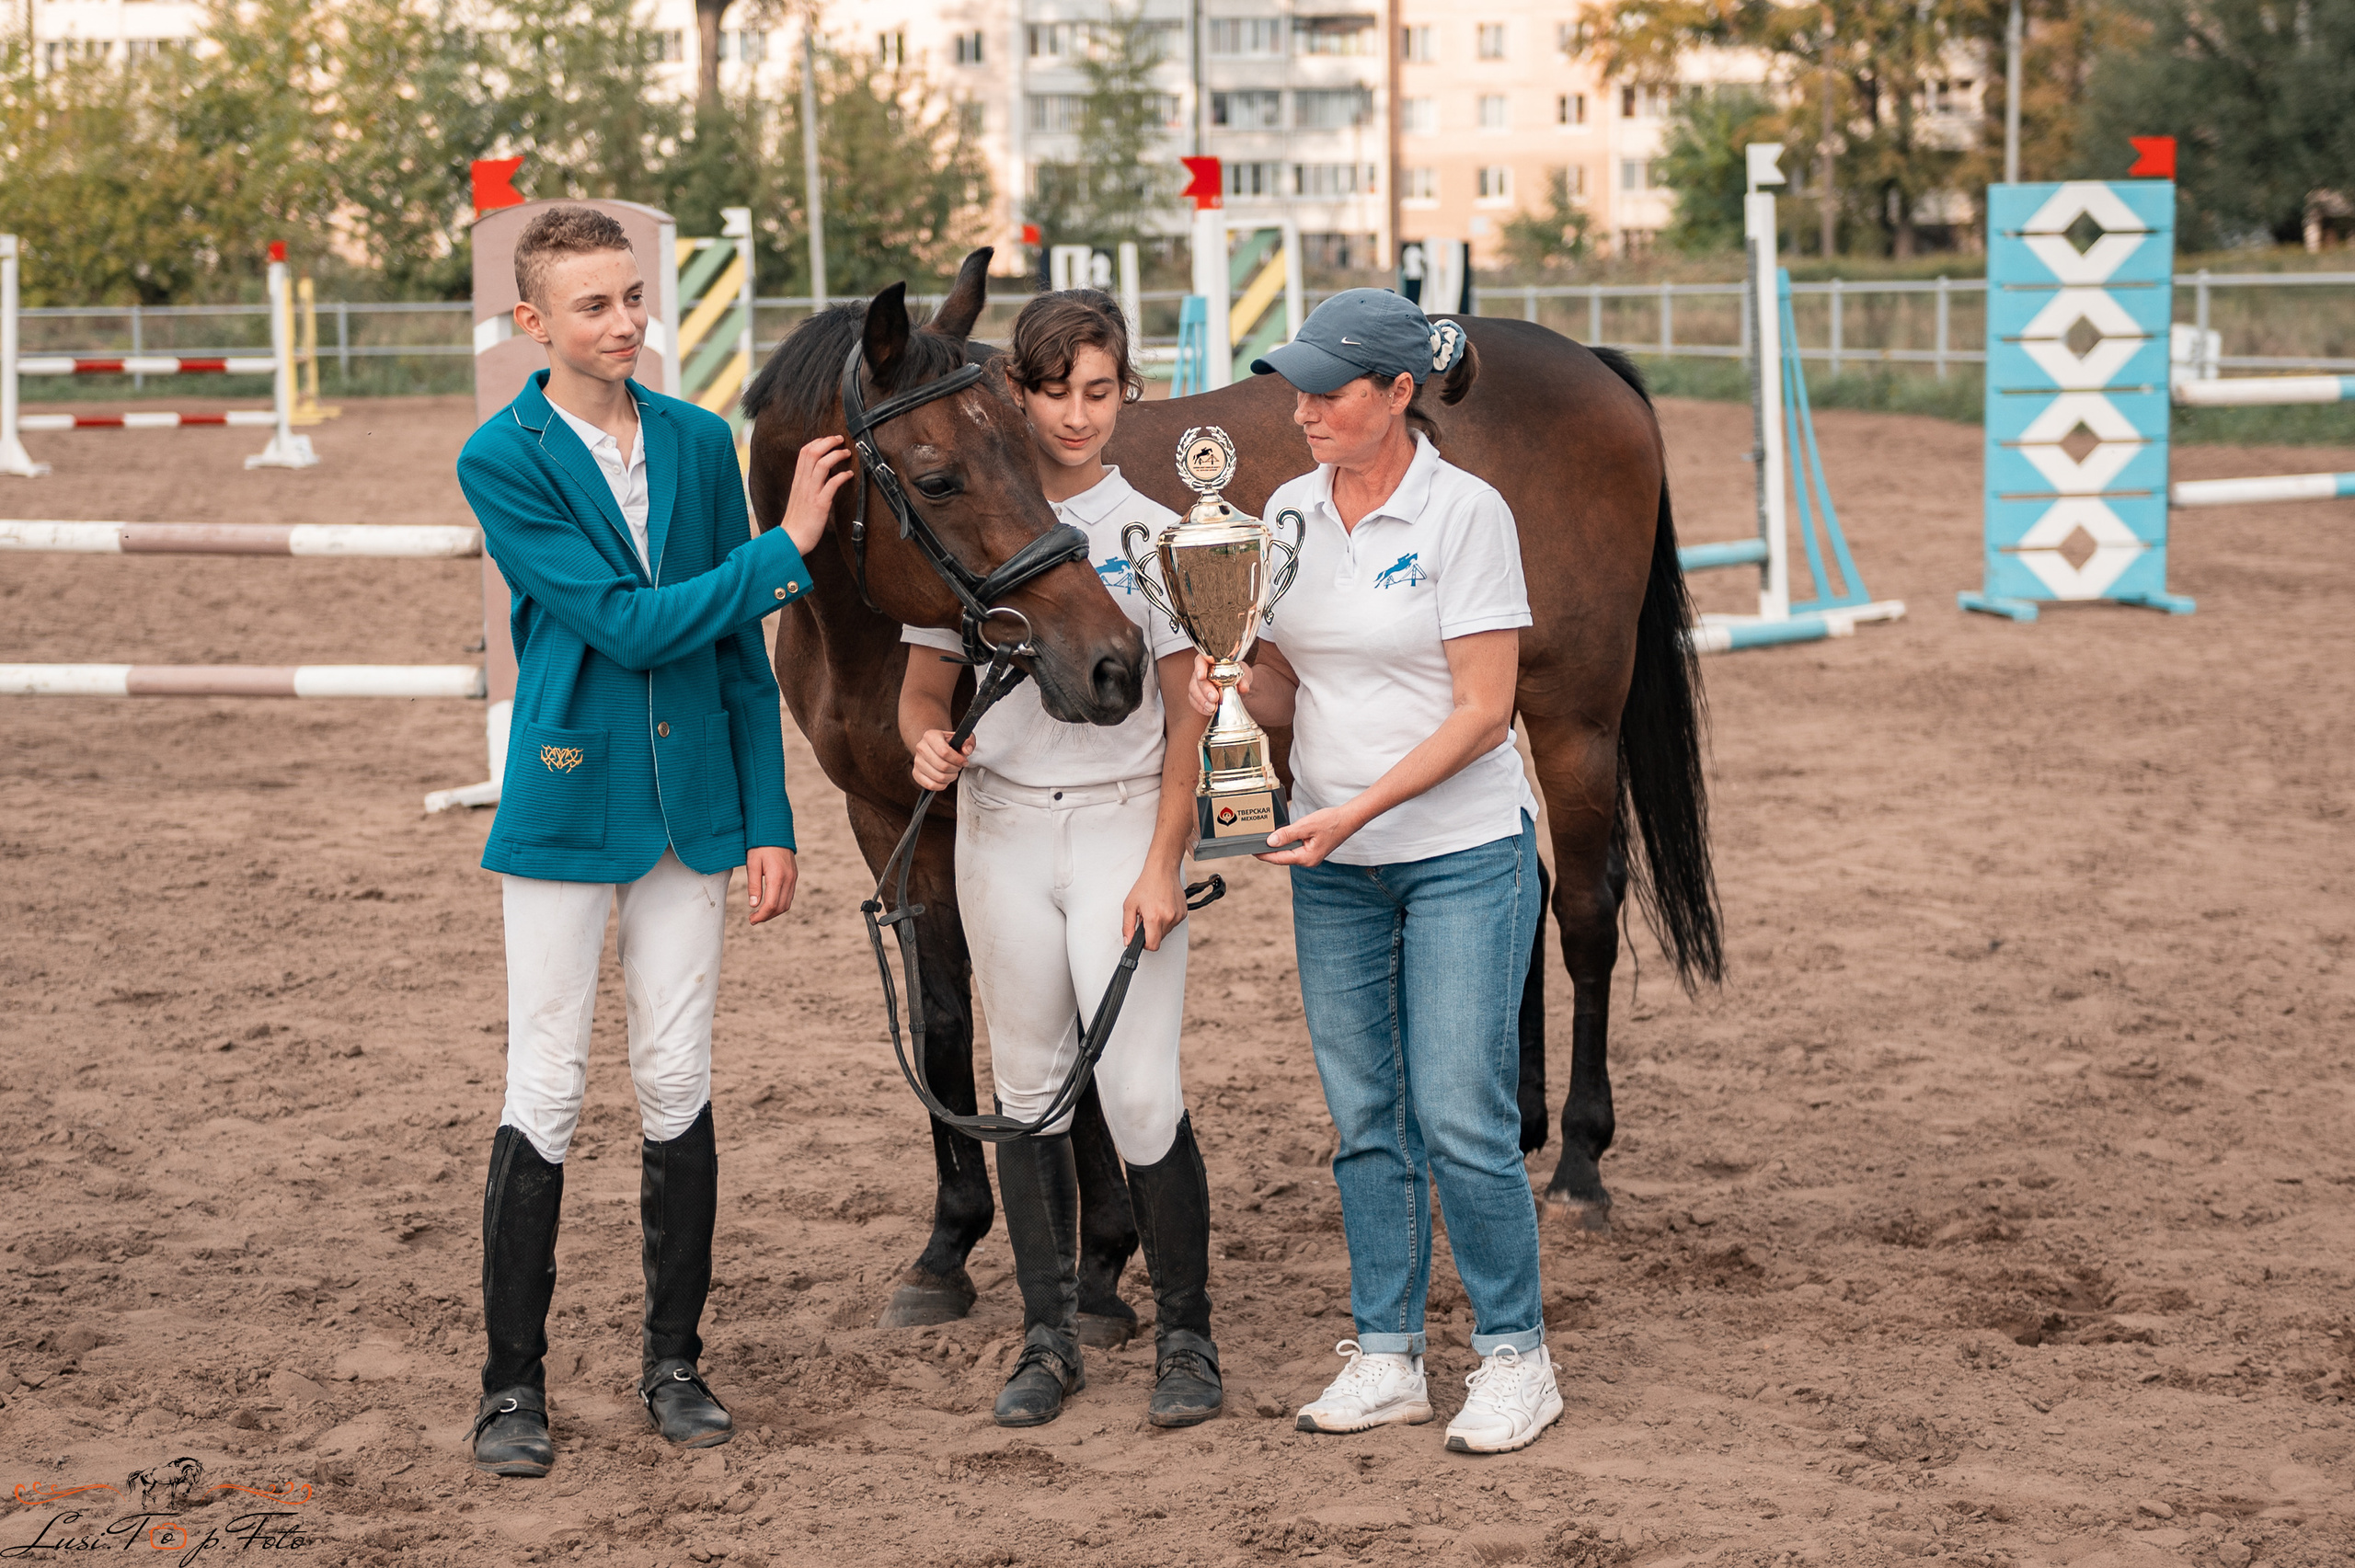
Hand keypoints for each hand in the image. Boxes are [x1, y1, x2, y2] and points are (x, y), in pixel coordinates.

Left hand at [745, 846, 796, 923]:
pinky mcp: (794, 875)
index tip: (751, 920)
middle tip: (753, 919)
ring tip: (760, 913)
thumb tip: (753, 905)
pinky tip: (769, 902)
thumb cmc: (760, 845)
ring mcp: (793, 877)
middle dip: (767, 916)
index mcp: (777, 877)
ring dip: (774, 911)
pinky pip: (789, 895)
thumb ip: (753, 886)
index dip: (761, 916)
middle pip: (781, 907)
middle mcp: (789, 879)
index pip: (771, 905)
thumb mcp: (752, 864)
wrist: (775, 830)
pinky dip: (780, 903)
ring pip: (787, 903)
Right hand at [781, 435, 852, 555]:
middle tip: (841, 439)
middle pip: (813, 453)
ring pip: (822, 464)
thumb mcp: (799, 497)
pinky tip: (849, 475)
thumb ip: (807, 484)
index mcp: (797, 480)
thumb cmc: (798, 520)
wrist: (792, 539)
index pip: (804, 452)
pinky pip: (832, 484)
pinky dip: (842, 476)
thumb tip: (820, 474)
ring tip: (847, 453)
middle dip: (828, 442)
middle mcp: (803, 483)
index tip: (829, 440)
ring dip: (837, 455)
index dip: (818, 441)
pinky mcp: (819, 504)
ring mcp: (811, 492)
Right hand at [909, 728, 974, 791]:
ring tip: (953, 772)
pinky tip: (946, 779)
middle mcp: (921, 747)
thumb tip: (966, 750)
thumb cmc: (950, 743)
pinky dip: (942, 785)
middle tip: (958, 767)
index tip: (964, 761)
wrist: (936, 747)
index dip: (957, 760)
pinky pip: (930, 785)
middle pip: (942, 766)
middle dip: (955, 769)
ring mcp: (917, 761)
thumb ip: (968, 742)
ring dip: (950, 777)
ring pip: (938, 777)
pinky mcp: (916, 773)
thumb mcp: (961, 738)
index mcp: (930, 736)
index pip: (944, 752)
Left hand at [1122, 863, 1187, 951]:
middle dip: (1151, 932)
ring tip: (1154, 910)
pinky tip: (1163, 908)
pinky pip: (1173, 924)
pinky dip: (1167, 919)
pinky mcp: (1184, 913)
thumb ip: (1127, 926)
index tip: (1142, 938)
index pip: (1153, 946)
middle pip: (1159, 939)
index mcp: (1154, 918)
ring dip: (1159, 926)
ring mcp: (1178, 916)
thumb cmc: (1147, 884)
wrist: (1162, 871)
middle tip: (1146, 917)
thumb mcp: (1130, 905)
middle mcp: (1168, 918)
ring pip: (1166, 932)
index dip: (1145, 945)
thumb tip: (1128, 941)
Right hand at [1187, 653, 1245, 718]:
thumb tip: (1243, 687)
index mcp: (1210, 660)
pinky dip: (1200, 707)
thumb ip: (1244, 679)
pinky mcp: (1196, 694)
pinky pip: (1193, 700)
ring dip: (1202, 701)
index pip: (1201, 660)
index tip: (1202, 676)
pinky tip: (1209, 711)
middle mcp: (1201, 670)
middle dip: (1205, 690)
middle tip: (1214, 698)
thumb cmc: (1237, 673)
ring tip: (1212, 708)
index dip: (1199, 668)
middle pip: (1197, 679)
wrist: (1235, 682)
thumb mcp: (1244, 673)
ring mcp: (1197, 682)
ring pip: (1193, 690)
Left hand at [1255, 806, 1356, 867]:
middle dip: (1269, 852)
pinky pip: (1295, 849)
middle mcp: (1308, 861)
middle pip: (1283, 858)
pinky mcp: (1313, 851)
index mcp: (1306, 858)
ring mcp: (1311, 857)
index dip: (1264, 854)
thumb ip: (1287, 834)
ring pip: (1289, 853)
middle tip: (1253, 844)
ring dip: (1277, 847)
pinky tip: (1280, 838)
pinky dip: (1286, 844)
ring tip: (1263, 841)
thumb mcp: (1306, 826)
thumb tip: (1271, 841)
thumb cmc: (1331, 822)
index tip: (1252, 850)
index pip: (1279, 858)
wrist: (1349, 819)